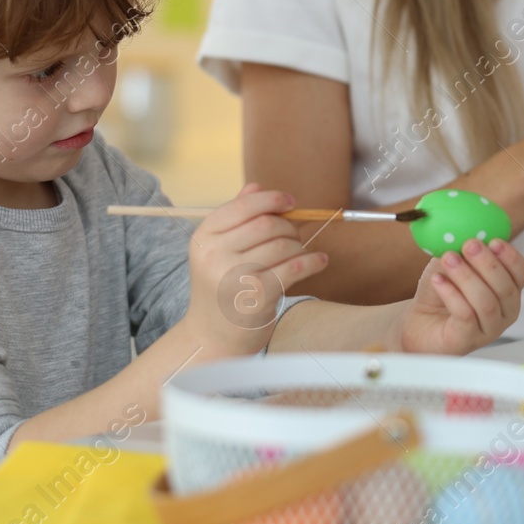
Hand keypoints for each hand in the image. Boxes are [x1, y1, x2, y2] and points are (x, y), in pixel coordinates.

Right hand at [177, 183, 328, 355]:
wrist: (212, 336)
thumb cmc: (220, 288)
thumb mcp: (218, 251)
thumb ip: (236, 218)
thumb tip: (257, 187)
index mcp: (203, 238)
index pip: (243, 206)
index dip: (272, 200)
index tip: (290, 202)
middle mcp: (214, 255)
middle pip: (266, 224)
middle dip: (288, 226)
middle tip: (294, 236)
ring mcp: (235, 276)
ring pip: (283, 245)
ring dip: (299, 246)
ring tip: (299, 253)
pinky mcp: (257, 296)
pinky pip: (295, 268)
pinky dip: (313, 261)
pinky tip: (320, 261)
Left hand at [391, 238, 523, 354]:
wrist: (419, 322)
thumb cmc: (441, 292)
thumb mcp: (451, 264)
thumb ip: (461, 250)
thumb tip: (463, 232)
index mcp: (508, 290)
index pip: (522, 274)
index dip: (511, 257)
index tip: (494, 241)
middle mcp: (505, 312)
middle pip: (506, 288)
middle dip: (488, 264)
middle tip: (469, 244)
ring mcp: (489, 329)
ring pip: (487, 302)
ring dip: (467, 277)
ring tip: (448, 259)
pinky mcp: (468, 340)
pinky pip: (465, 315)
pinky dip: (451, 294)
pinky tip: (437, 280)